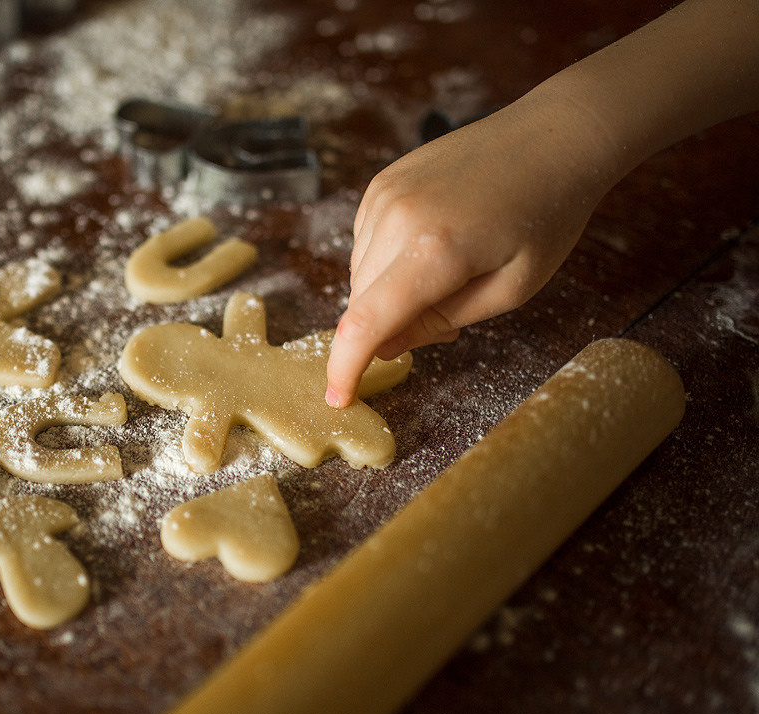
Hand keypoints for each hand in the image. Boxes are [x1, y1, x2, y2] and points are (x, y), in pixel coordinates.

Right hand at [325, 95, 613, 407]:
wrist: (554, 135)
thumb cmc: (547, 215)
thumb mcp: (511, 288)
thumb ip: (442, 321)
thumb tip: (387, 346)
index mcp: (435, 251)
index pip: (366, 323)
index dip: (346, 368)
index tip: (339, 398)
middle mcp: (396, 219)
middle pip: (362, 302)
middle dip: (390, 325)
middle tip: (450, 317)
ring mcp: (384, 195)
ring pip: (361, 274)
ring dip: (389, 291)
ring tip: (448, 274)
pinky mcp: (381, 183)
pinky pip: (366, 242)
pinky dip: (388, 259)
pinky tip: (433, 243)